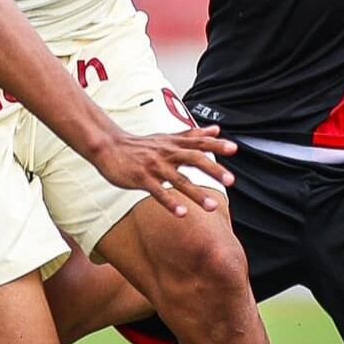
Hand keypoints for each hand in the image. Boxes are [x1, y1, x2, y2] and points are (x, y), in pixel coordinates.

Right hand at [86, 126, 236, 217]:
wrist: (109, 147)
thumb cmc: (140, 145)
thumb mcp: (167, 137)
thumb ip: (192, 135)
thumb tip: (215, 129)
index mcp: (174, 144)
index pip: (199, 142)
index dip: (217, 144)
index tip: (234, 149)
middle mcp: (166, 153)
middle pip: (193, 159)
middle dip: (213, 169)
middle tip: (231, 180)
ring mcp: (154, 166)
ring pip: (178, 180)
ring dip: (196, 193)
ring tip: (212, 207)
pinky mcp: (141, 178)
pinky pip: (158, 192)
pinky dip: (170, 203)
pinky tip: (181, 213)